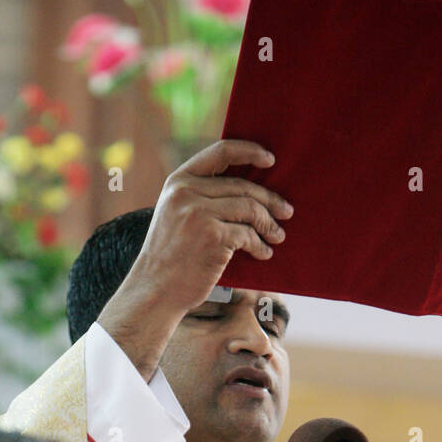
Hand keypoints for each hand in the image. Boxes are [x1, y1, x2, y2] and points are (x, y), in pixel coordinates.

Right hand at [126, 139, 293, 317]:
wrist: (155, 290)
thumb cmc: (171, 257)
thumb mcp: (175, 214)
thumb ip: (201, 196)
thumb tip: (248, 191)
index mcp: (179, 181)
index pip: (220, 152)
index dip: (249, 152)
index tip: (270, 159)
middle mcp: (187, 192)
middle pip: (242, 185)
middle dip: (269, 199)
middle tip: (286, 211)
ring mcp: (199, 213)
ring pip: (250, 209)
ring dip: (269, 224)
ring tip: (277, 235)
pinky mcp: (213, 236)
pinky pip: (248, 234)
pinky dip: (260, 245)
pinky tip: (264, 253)